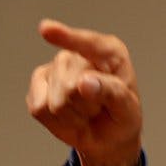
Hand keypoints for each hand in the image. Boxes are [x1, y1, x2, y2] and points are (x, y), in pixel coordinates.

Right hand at [26, 19, 141, 165]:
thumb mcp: (127, 108)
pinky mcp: (38, 85)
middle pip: (70, 86)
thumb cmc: (121, 116)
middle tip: (99, 108)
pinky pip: (39, 108)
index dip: (67, 37)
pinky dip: (56, 122)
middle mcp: (78, 55)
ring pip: (55, 101)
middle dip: (86, 106)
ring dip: (73, 116)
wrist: (107, 136)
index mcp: (110, 52)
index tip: (46, 29)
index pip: (89, 44)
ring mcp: (55, 68)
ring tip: (86, 113)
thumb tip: (83, 82)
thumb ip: (111, 92)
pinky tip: (70, 118)